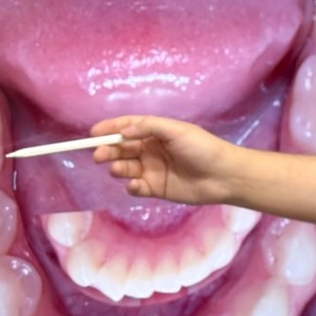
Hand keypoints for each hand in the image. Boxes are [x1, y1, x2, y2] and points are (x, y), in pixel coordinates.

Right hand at [90, 115, 233, 204]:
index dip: (109, 129)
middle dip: (108, 150)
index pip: (128, 127)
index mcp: (157, 132)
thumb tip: (123, 131)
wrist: (224, 175)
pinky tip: (137, 185)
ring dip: (118, 167)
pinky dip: (132, 186)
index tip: (92, 133)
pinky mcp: (157, 188)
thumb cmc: (202, 148)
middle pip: (122, 148)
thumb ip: (148, 127)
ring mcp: (153, 170)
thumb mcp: (175, 131)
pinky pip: (136, 187)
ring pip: (126, 167)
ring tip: (119, 168)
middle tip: (99, 155)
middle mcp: (152, 150)